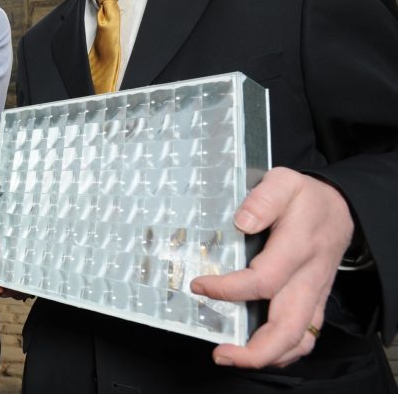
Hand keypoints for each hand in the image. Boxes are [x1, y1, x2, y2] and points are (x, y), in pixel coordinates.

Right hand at [0, 177, 29, 299]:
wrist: (47, 226)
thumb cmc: (23, 213)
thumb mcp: (11, 198)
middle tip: (1, 286)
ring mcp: (3, 267)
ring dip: (6, 289)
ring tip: (20, 289)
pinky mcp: (16, 278)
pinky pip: (13, 290)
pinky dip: (18, 292)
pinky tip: (28, 289)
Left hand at [191, 167, 352, 368]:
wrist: (339, 207)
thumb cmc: (305, 197)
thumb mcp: (284, 182)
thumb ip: (263, 199)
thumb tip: (243, 222)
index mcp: (298, 248)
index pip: (264, 280)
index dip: (229, 289)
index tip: (198, 285)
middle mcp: (308, 279)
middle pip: (288, 328)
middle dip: (255, 349)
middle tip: (220, 352)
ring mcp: (313, 295)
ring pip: (300, 340)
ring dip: (267, 356)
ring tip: (232, 357)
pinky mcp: (314, 303)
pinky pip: (305, 337)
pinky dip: (282, 352)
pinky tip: (255, 351)